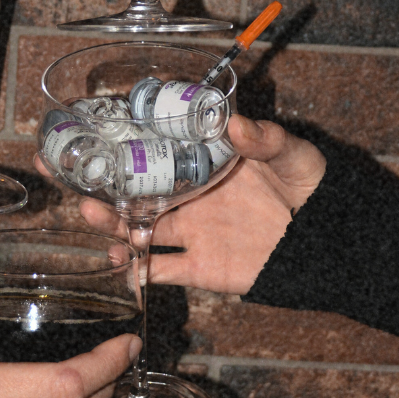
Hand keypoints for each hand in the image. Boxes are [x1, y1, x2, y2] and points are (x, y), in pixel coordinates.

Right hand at [74, 116, 325, 294]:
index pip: (155, 150)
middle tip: (67, 175)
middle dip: (98, 185)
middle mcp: (190, 196)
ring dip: (111, 225)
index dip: (121, 144)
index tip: (87, 133)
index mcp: (205, 163)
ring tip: (93, 214)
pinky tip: (120, 269)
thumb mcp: (293, 156)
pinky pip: (160, 273)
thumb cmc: (315, 190)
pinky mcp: (200, 268)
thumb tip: (235, 123)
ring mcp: (192, 232)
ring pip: (137, 230)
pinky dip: (137, 274)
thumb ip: (266, 140)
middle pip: (133, 191)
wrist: (331, 246)